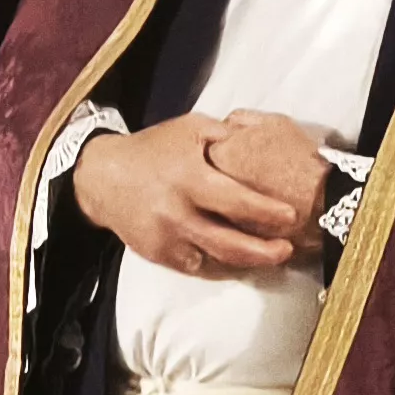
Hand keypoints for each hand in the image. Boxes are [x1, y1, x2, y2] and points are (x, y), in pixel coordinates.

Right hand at [72, 108, 330, 276]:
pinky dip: (219, 265)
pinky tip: (238, 260)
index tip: (291, 216)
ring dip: (247, 263)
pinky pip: (196, 266)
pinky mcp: (158, 254)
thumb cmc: (154, 149)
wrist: (102, 178)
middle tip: (288, 250)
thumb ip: (226, 133)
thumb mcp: (190, 128)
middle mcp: (177, 212)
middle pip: (228, 243)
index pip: (235, 200)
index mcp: (188, 178)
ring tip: (271, 258)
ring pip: (215, 261)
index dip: (266, 211)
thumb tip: (264, 137)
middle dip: (264, 252)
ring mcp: (166, 237)